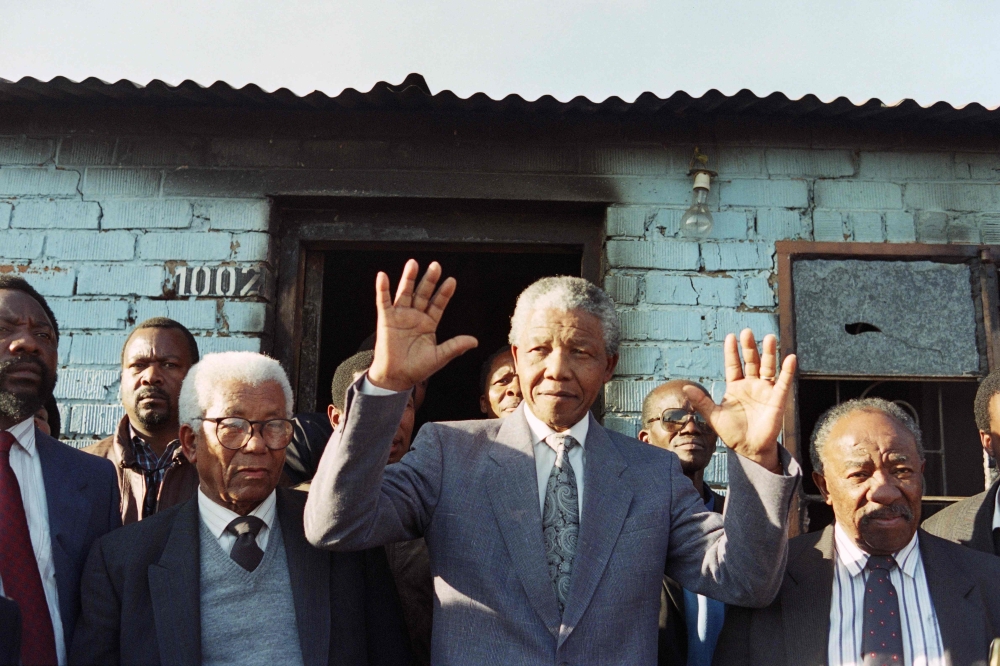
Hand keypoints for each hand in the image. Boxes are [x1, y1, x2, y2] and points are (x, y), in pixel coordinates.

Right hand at [367, 260, 477, 391]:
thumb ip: (455, 346)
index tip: (451, 281)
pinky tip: (383, 277)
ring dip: (408, 279)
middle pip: (423, 294)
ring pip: (405, 293)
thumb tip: (474, 341)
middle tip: (436, 266)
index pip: (438, 304)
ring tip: (413, 264)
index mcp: (429, 324)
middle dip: (429, 280)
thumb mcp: (439, 357)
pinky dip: (383, 289)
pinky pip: (383, 301)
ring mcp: (400, 316)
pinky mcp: (386, 319)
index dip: (444, 293)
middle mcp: (415, 316)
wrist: (396, 377)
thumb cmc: (417, 369)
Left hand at [683, 329, 795, 472]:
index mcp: (735, 386)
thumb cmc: (732, 432)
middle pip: (751, 361)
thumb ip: (702, 401)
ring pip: (768, 367)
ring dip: (769, 353)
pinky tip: (790, 358)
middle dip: (749, 347)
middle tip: (748, 331)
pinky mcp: (777, 399)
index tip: (731, 336)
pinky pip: (783, 383)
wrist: (749, 449)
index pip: (734, 364)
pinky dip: (787, 371)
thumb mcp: (714, 416)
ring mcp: (765, 391)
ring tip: (769, 337)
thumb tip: (685, 388)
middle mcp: (751, 385)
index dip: (732, 351)